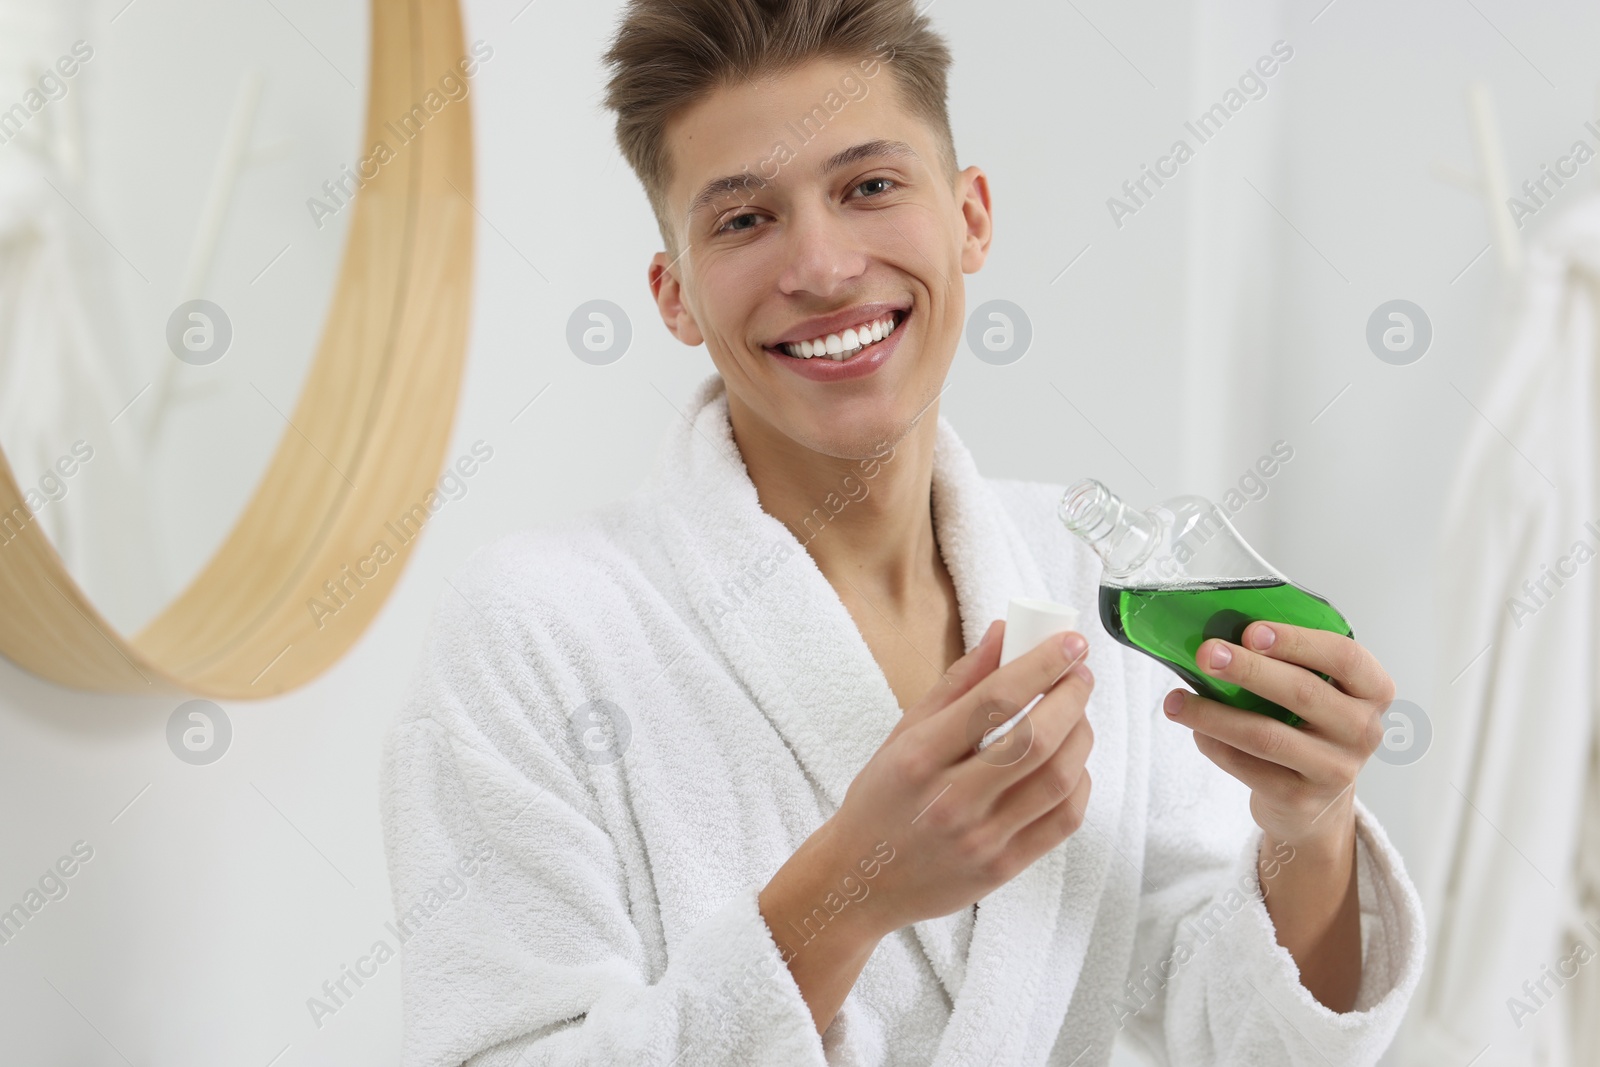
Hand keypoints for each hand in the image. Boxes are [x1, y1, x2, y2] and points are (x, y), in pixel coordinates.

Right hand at [830, 618, 1095, 933]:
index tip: (1069, 643)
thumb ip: (958, 683)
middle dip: (1072, 697)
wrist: (862, 880)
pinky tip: (1073, 763)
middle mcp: (951, 800)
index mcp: (920, 757)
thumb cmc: (881, 800)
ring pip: (1058, 779)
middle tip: (1080, 674)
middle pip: (1036, 739)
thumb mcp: (904, 734)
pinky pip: (1063, 821)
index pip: (994, 700)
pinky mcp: (1004, 868)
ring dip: (1082, 736)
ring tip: (1078, 715)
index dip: (1041, 665)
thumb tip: (1004, 634)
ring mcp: (981, 839)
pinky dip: (1080, 783)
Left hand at [1161, 620, 1391, 849]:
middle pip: (1301, 692)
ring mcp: (1334, 769)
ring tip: (1176, 701)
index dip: (1297, 641)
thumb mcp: (1317, 692)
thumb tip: (1220, 636)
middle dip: (1248, 669)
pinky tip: (1194, 728)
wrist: (1316, 803)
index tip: (1252, 631)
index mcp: (1372, 690)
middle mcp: (1362, 730)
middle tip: (1206, 654)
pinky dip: (1214, 743)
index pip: (1345, 657)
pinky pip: (1247, 765)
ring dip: (1214, 714)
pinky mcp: (1300, 798)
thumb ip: (1286, 663)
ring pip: (1266, 735)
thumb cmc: (1308, 727)